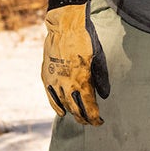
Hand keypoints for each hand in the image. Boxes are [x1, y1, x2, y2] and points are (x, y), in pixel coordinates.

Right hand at [42, 3, 109, 124]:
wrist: (65, 27)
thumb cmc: (86, 41)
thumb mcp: (99, 59)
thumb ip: (100, 79)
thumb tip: (104, 96)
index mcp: (83, 80)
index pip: (89, 106)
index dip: (94, 117)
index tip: (99, 122)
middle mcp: (67, 83)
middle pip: (75, 109)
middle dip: (84, 118)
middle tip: (90, 122)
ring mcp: (54, 80)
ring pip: (63, 104)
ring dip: (71, 113)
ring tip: (78, 118)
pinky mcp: (46, 75)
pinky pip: (50, 95)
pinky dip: (55, 105)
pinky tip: (61, 112)